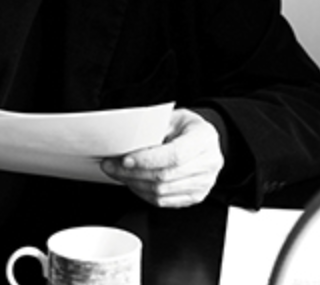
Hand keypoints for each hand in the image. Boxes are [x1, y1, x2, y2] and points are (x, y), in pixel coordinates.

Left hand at [100, 108, 223, 207]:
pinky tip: (133, 182)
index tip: (125, 159)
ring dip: (135, 184)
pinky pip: (165, 201)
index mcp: (203, 139)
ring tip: (118, 173)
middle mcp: (208, 163)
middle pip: (165, 176)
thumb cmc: (186, 126)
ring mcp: (204, 183)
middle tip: (111, 166)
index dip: (148, 159)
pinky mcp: (196, 196)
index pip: (175, 155)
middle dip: (133, 173)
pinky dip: (144, 193)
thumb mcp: (172, 118)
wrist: (204, 139)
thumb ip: (153, 129)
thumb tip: (126, 142)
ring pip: (162, 191)